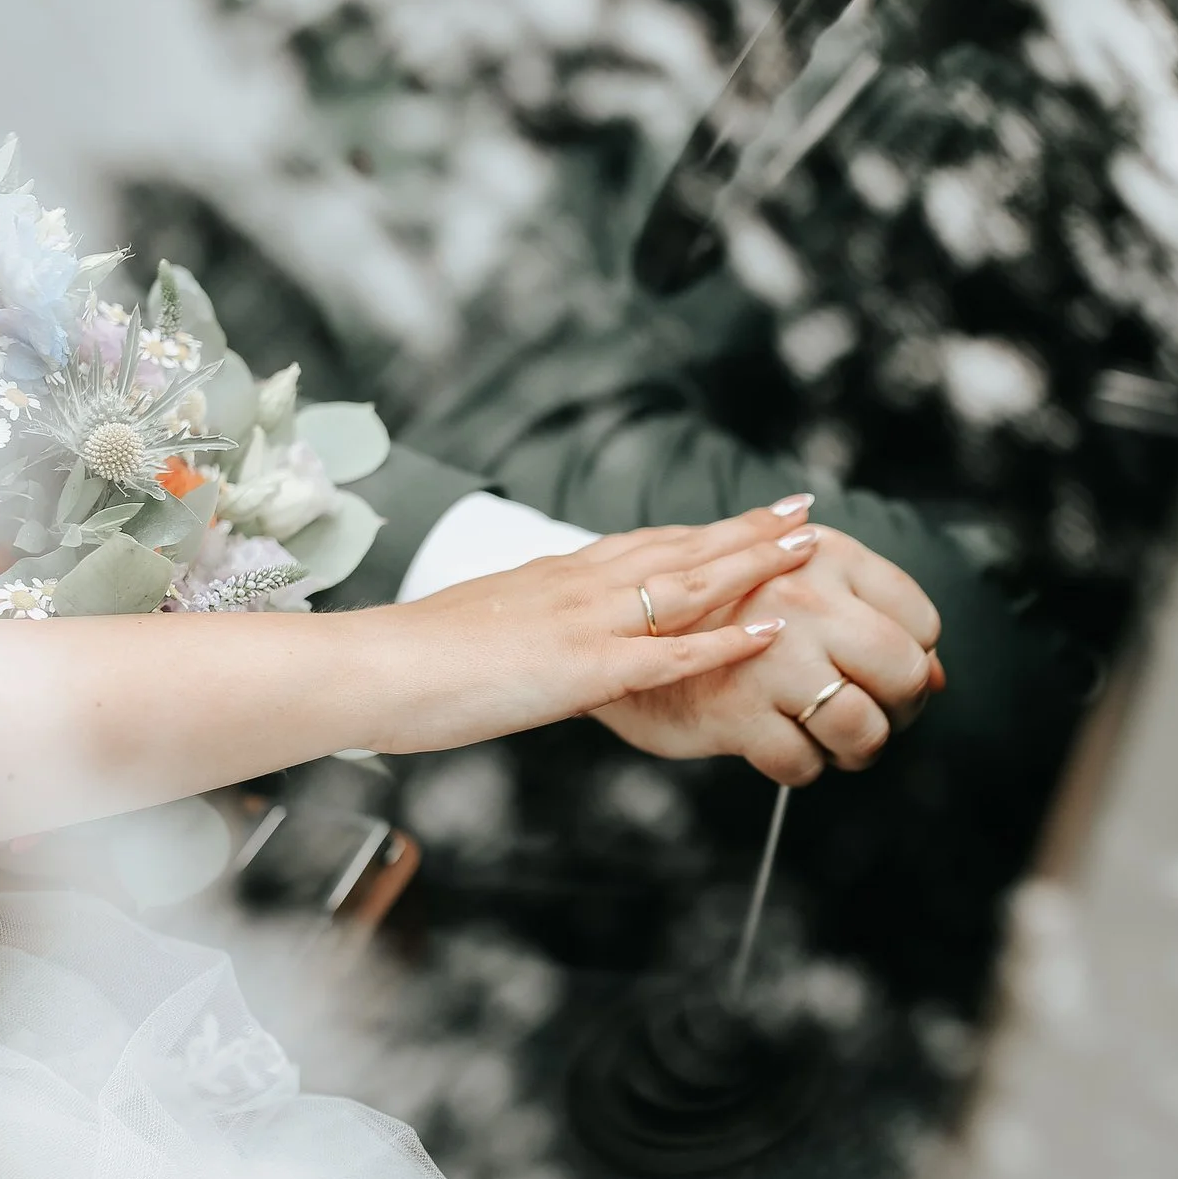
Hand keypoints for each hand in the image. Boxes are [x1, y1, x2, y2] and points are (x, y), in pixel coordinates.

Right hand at [348, 503, 823, 756]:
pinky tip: (771, 631)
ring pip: (688, 585)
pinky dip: (726, 641)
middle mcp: (579, 585)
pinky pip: (669, 653)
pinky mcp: (583, 668)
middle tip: (806, 510)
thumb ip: (529, 631)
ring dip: (753, 563)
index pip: (649, 544)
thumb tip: (548, 643)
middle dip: (748, 531)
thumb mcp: (484, 632)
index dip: (707, 530)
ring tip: (807, 546)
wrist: (371, 668)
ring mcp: (585, 623)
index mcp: (556, 576)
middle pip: (682, 550)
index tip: (750, 515)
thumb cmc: (413, 661)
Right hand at [594, 517, 942, 785]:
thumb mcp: (795, 583)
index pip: (920, 621)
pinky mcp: (735, 711)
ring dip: (855, 748)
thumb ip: (866, 616)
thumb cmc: (718, 608)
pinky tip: (784, 748)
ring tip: (834, 742)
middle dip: (898, 711)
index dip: (914, 660)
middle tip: (873, 720)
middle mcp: (805, 597)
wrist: (615, 625)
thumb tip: (940, 677)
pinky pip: (803, 763)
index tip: (886, 677)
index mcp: (827, 555)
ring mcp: (770, 655)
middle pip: (904, 673)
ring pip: (861, 726)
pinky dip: (802, 767)